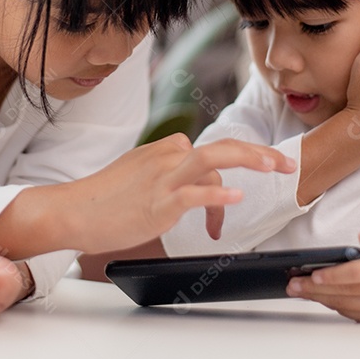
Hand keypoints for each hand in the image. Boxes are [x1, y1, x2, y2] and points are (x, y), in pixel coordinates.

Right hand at [62, 134, 296, 253]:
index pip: (211, 155)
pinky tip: (236, 195)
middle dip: (260, 153)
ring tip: (276, 167)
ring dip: (250, 159)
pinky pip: (192, 193)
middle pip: (222, 147)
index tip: (238, 201)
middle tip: (287, 163)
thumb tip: (200, 185)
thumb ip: (168, 173)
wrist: (73, 211)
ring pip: (212, 159)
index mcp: (164, 151)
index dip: (232, 178)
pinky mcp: (157, 202)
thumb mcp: (139, 175)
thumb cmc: (104, 200)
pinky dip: (216, 193)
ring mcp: (162, 179)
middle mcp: (166, 158)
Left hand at [286, 229, 359, 321]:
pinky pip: (349, 313)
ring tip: (298, 289)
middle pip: (348, 291)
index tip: (314, 274)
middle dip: (317, 288)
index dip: (335, 275)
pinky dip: (331, 304)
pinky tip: (316, 296)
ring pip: (346, 304)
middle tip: (294, 283)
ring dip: (319, 298)